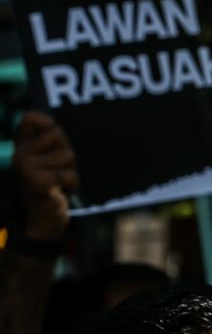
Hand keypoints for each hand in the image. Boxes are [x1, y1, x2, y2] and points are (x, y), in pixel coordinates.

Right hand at [12, 111, 78, 240]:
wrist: (43, 216)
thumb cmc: (51, 182)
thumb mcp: (51, 154)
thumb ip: (49, 135)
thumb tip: (45, 119)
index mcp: (21, 145)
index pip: (32, 117)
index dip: (49, 125)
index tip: (51, 141)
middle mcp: (19, 154)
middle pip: (58, 133)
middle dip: (66, 152)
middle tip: (57, 170)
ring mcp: (26, 168)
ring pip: (67, 155)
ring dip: (70, 170)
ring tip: (58, 182)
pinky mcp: (39, 183)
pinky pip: (68, 175)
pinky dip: (70, 184)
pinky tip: (58, 192)